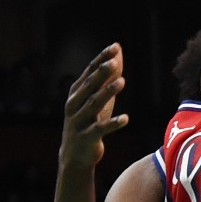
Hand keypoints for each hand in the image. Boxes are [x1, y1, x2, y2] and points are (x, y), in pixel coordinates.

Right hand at [59, 44, 128, 168]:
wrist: (74, 154)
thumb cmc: (88, 121)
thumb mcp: (98, 99)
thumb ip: (107, 77)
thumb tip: (118, 53)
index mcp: (76, 93)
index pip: (89, 72)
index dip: (101, 59)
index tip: (114, 47)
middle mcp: (74, 105)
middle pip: (89, 86)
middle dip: (101, 73)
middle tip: (114, 62)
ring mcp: (79, 122)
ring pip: (93, 105)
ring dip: (107, 93)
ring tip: (122, 82)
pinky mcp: (86, 137)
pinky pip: (100, 129)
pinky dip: (113, 123)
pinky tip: (126, 118)